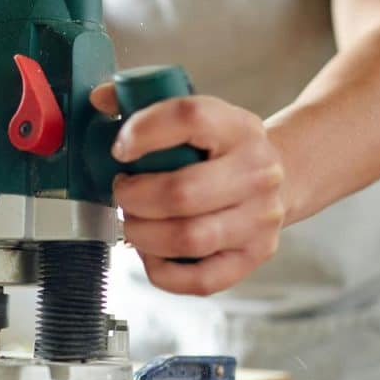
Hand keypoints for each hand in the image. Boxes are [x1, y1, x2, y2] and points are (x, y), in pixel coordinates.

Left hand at [91, 85, 285, 295]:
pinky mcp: (252, 258)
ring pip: (188, 239)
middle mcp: (258, 173)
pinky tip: (152, 251)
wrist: (279, 179)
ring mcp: (260, 220)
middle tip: (121, 192)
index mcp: (239, 127)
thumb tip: (100, 99)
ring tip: (133, 222)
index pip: (190, 117)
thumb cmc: (219, 151)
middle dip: (134, 197)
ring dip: (143, 234)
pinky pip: (198, 279)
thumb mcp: (196, 117)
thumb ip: (142, 103)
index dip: (143, 131)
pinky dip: (162, 270)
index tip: (120, 148)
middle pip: (183, 192)